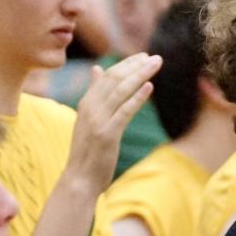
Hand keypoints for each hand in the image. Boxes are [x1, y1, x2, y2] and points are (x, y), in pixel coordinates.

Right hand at [68, 54, 160, 191]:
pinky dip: (137, 98)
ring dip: (140, 75)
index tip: (142, 57)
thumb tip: (97, 70)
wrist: (79, 179)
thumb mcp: (88, 119)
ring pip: (121, 91)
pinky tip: (149, 87)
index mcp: (86, 103)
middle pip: (115, 79)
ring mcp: (98, 121)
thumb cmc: (87, 151)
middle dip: (136, 66)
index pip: (107, 76)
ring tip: (156, 65)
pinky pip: (124, 111)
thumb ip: (94, 95)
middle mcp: (90, 108)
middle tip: (155, 57)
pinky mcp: (107, 134)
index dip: (126, 64)